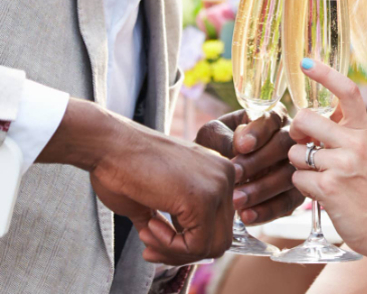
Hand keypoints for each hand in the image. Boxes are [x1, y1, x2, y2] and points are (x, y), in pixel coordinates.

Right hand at [81, 110, 234, 264]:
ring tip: (147, 235)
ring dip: (175, 251)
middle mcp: (226, 177)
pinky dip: (170, 247)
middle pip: (219, 238)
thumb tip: (176, 251)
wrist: (110, 146)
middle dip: (182, 251)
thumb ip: (173, 222)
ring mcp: (219, 186)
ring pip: (212, 246)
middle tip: (150, 247)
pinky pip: (196, 245)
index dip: (185, 242)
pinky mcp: (204, 199)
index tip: (153, 238)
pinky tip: (148, 226)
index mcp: (218, 173)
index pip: (218, 225)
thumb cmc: (125, 167)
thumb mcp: (157, 198)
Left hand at [196, 108, 302, 224]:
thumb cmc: (214, 149)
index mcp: (270, 118)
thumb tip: (240, 144)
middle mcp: (290, 140)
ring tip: (235, 201)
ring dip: (262, 189)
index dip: (260, 132)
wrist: (211, 177)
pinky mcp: (295, 193)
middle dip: (259, 162)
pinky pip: (288, 203)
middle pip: (286, 146)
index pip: (272, 119)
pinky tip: (246, 216)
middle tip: (235, 176)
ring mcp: (296, 167)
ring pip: (289, 176)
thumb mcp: (212, 136)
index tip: (242, 146)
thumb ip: (224, 137)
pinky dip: (268, 210)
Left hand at [286, 59, 366, 254]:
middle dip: (296, 132)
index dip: (326, 74)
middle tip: (304, 144)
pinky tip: (322, 192)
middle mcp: (356, 143)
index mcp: (366, 131)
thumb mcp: (366, 154)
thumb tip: (310, 122)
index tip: (307, 63)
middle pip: (306, 119)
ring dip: (299, 165)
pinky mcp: (329, 187)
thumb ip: (343, 135)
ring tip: (320, 176)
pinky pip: (298, 178)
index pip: (348, 93)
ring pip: (296, 152)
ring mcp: (342, 164)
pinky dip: (304, 187)